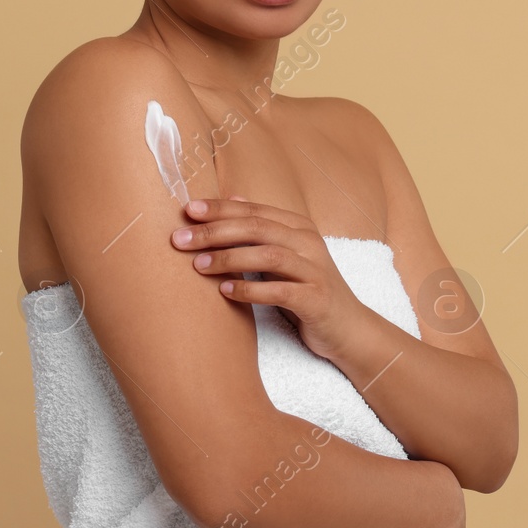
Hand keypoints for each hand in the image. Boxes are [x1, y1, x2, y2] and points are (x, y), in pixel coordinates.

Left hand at [171, 195, 374, 361]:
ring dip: (229, 258)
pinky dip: (250, 290)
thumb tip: (233, 199)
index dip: (219, 208)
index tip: (187, 210)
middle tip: (179, 239)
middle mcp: (308, 242)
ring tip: (198, 265)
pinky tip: (225, 291)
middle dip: (215, 231)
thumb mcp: (285, 255)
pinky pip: (280, 291)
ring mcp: (314, 270)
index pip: (253, 211)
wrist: (348, 328)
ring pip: (268, 255)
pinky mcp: (316, 299)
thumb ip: (262, 229)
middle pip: (257, 228)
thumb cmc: (308, 289)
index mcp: (298, 227)